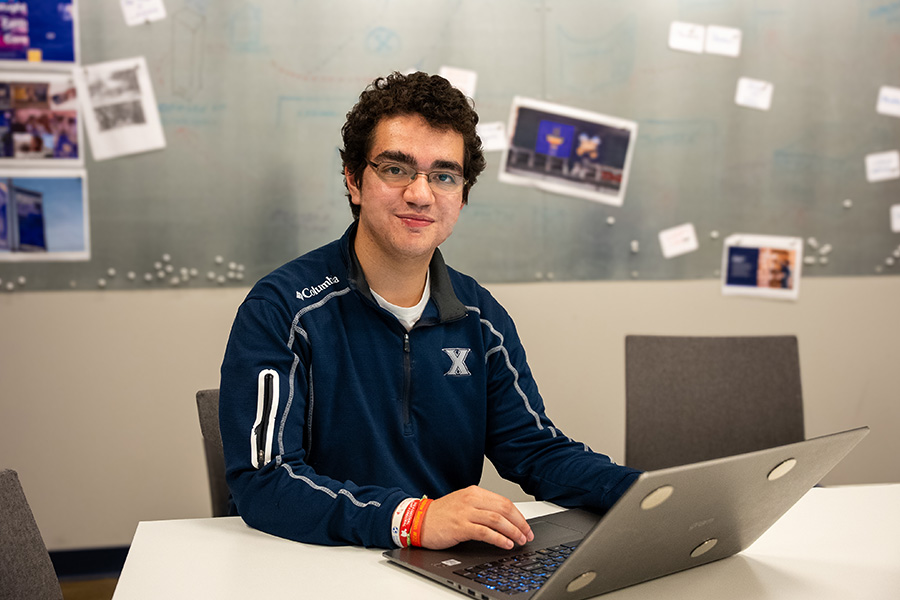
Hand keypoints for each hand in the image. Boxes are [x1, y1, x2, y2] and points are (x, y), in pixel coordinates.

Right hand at [419, 486, 533, 549]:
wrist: (418, 520)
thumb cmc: (441, 514)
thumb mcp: (464, 504)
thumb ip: (482, 508)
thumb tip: (505, 520)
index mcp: (474, 492)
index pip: (504, 502)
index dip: (518, 515)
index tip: (526, 526)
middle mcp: (471, 500)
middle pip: (504, 509)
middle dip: (519, 523)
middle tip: (527, 535)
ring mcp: (465, 512)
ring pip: (497, 520)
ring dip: (512, 531)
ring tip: (519, 540)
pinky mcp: (460, 526)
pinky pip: (485, 532)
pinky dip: (498, 538)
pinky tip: (505, 544)